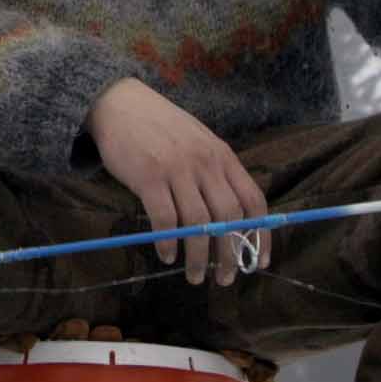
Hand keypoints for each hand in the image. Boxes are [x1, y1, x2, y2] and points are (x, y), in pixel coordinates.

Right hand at [84, 78, 270, 285]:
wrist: (120, 102)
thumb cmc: (160, 126)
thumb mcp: (199, 141)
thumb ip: (215, 172)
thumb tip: (229, 218)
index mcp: (223, 156)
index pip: (253, 200)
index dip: (261, 234)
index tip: (259, 261)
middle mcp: (205, 163)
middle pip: (228, 218)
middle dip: (230, 254)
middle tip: (225, 278)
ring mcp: (177, 169)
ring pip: (198, 225)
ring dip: (198, 257)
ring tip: (194, 276)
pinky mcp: (149, 177)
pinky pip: (164, 219)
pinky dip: (168, 242)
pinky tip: (166, 255)